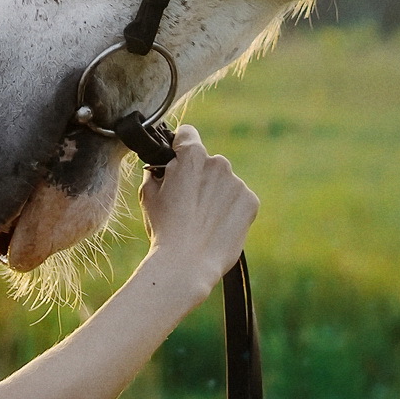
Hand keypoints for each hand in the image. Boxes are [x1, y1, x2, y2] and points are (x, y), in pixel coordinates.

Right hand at [137, 125, 258, 293]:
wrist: (186, 264)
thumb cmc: (164, 229)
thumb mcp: (148, 194)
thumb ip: (157, 172)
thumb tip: (163, 168)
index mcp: (191, 155)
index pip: (187, 135)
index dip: (180, 148)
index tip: (178, 163)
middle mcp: (218, 162)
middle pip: (208, 163)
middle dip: (200, 177)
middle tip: (188, 204)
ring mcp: (237, 182)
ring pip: (225, 183)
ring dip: (216, 195)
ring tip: (202, 221)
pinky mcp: (250, 202)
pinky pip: (239, 200)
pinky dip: (230, 210)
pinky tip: (217, 227)